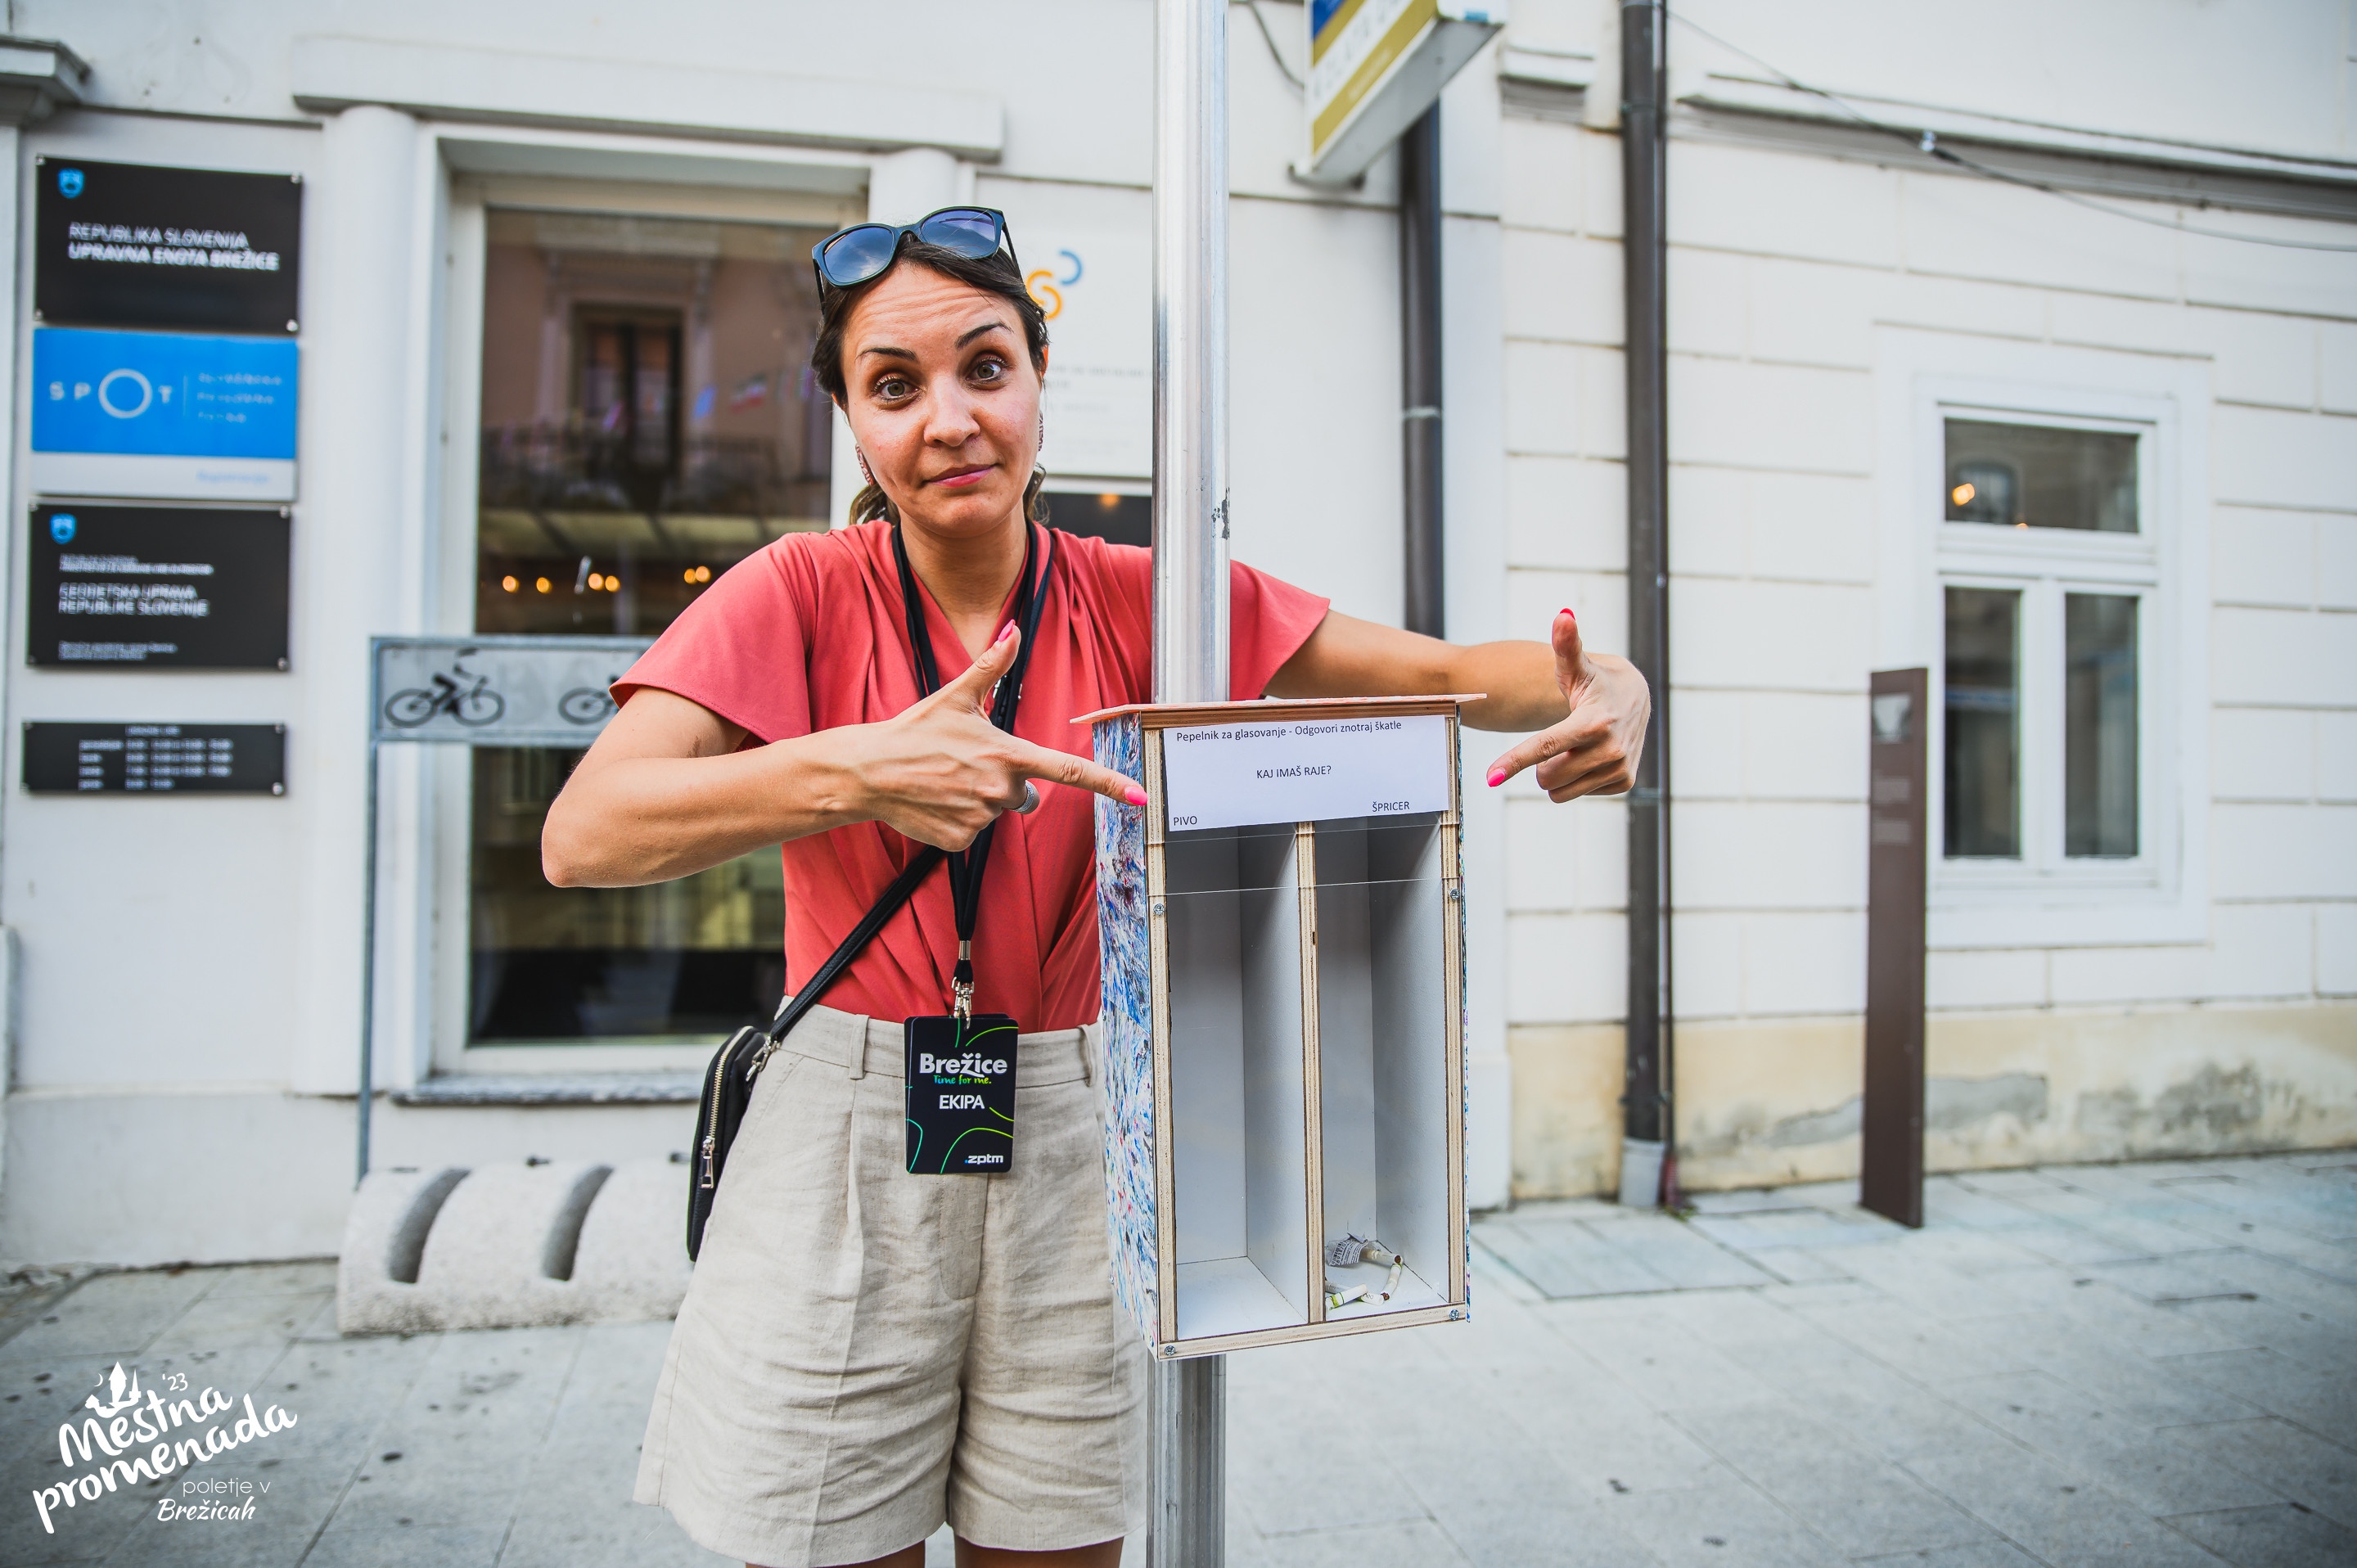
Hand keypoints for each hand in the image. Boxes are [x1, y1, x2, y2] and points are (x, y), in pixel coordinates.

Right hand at [832, 623, 1146, 849]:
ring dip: (979, 799)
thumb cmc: (913, 732)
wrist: (867, 772)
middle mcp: (1001, 790)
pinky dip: (958, 819)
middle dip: (1005, 781)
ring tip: (944, 781)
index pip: (1070, 771)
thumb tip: (1013, 628)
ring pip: (998, 812)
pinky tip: (935, 802)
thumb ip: (992, 664)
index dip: (1111, 785)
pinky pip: (974, 832)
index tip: (1141, 797)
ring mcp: (982, 819)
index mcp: (1009, 755)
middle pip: (1025, 794)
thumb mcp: (955, 696)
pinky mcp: (961, 841)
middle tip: (966, 765)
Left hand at [1483, 609, 1649, 800]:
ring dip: (1557, 773)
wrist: (1637, 698)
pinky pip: (1579, 794)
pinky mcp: (1625, 781)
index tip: (1490, 777)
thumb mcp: (1577, 666)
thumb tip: (1562, 615)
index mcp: (1593, 722)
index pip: (1545, 746)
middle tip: (1557, 739)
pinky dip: (1578, 778)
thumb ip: (1565, 644)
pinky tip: (1591, 754)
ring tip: (1574, 746)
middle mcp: (1610, 749)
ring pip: (1560, 791)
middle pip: (1547, 776)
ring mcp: (1620, 768)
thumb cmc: (1595, 682)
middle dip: (1541, 764)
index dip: (1514, 761)